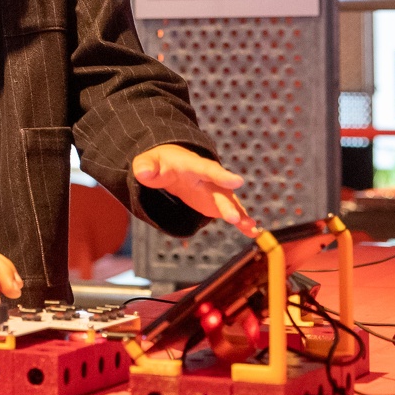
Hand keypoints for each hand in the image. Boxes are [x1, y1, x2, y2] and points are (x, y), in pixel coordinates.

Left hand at [132, 143, 257, 237]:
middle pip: (220, 191)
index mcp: (193, 165)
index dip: (221, 176)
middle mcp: (210, 178)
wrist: (172, 165)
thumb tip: (142, 172)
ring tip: (250, 227)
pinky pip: (231, 213)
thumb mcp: (148, 162)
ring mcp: (215, 191)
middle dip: (227, 204)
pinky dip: (242, 222)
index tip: (237, 181)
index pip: (207, 169)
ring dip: (239, 214)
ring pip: (230, 203)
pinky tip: (252, 232)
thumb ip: (145, 167)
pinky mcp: (217, 204)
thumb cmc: (160, 163)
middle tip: (234, 218)